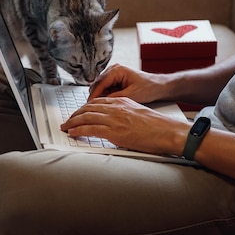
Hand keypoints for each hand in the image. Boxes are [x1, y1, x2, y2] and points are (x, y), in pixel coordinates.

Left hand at [60, 97, 188, 155]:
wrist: (168, 132)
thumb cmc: (157, 127)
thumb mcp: (138, 114)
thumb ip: (124, 115)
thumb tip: (114, 123)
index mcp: (122, 102)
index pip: (97, 102)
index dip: (84, 108)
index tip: (77, 113)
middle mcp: (116, 108)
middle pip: (88, 108)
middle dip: (75, 114)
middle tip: (67, 120)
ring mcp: (114, 119)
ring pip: (86, 117)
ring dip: (72, 122)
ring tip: (65, 126)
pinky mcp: (114, 131)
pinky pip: (90, 129)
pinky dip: (78, 130)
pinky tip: (72, 132)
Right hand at [88, 64, 166, 102]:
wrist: (158, 86)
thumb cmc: (149, 88)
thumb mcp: (131, 95)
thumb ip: (115, 98)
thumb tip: (101, 104)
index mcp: (117, 70)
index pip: (99, 83)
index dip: (93, 96)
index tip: (88, 106)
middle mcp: (113, 70)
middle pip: (96, 84)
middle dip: (94, 97)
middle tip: (91, 110)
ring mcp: (113, 74)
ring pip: (99, 87)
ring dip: (99, 97)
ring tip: (98, 109)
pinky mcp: (114, 80)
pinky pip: (104, 89)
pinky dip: (104, 97)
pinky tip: (106, 105)